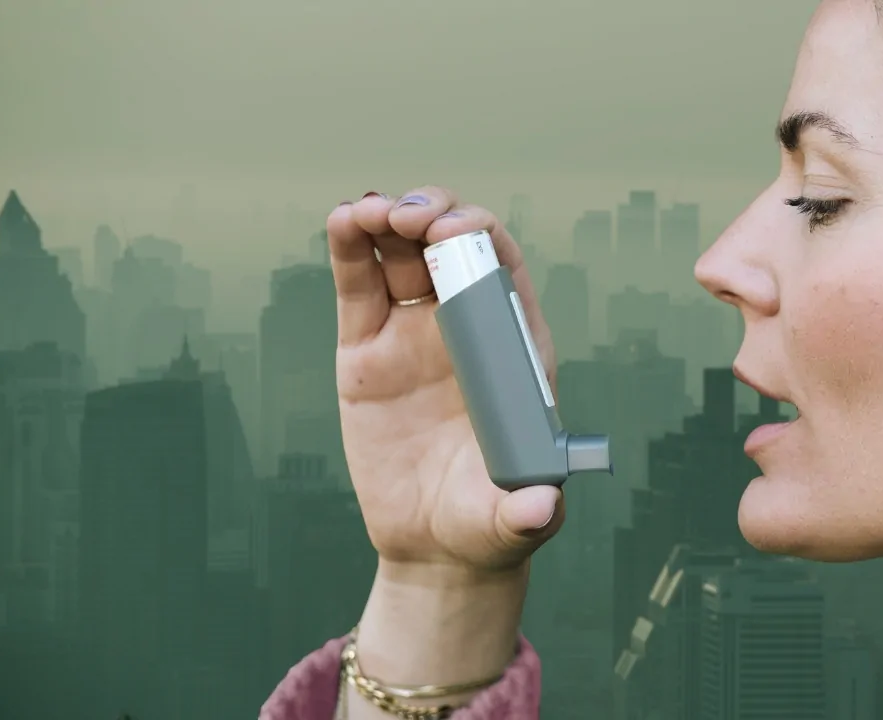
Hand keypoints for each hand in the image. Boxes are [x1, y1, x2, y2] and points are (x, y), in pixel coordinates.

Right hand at [328, 186, 563, 573]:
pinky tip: (342, 220)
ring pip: (400, 255)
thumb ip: (527, 511)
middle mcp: (465, 331)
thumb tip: (540, 507)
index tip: (451, 234)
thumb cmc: (487, 526)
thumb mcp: (512, 521)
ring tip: (366, 211)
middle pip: (452, 247)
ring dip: (387, 218)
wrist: (432, 548)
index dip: (481, 238)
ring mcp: (412, 335)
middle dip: (432, 215)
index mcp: (511, 350)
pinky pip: (358, 289)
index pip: (504, 271)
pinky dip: (348, 250)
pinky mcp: (365, 353)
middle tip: (405, 217)